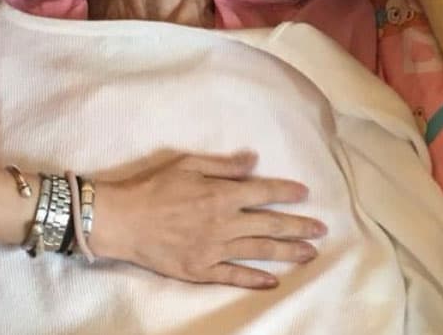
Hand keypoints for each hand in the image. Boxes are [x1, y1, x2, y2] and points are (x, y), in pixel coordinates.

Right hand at [92, 151, 326, 288]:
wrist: (121, 220)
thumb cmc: (152, 187)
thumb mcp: (187, 163)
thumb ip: (224, 165)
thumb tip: (254, 161)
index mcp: (221, 194)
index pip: (264, 193)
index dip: (287, 193)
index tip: (305, 194)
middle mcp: (223, 223)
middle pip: (270, 226)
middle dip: (299, 227)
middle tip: (321, 230)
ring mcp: (213, 249)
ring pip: (259, 251)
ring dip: (287, 253)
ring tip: (310, 254)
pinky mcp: (200, 270)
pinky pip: (233, 276)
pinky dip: (255, 279)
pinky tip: (274, 281)